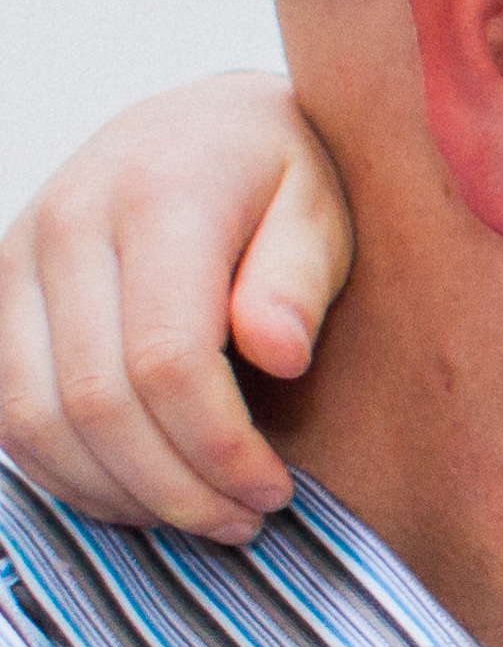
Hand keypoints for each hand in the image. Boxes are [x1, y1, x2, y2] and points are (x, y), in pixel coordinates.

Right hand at [0, 74, 358, 543]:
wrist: (202, 123)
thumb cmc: (287, 175)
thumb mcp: (326, 206)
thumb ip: (299, 278)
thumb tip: (278, 354)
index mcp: (157, 196)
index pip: (166, 361)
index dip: (218, 448)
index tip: (277, 492)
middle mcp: (65, 223)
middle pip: (95, 402)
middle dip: (173, 486)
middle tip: (244, 522)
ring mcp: (15, 257)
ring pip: (32, 417)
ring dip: (115, 492)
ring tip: (198, 517)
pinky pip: (4, 409)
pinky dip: (64, 470)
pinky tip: (136, 492)